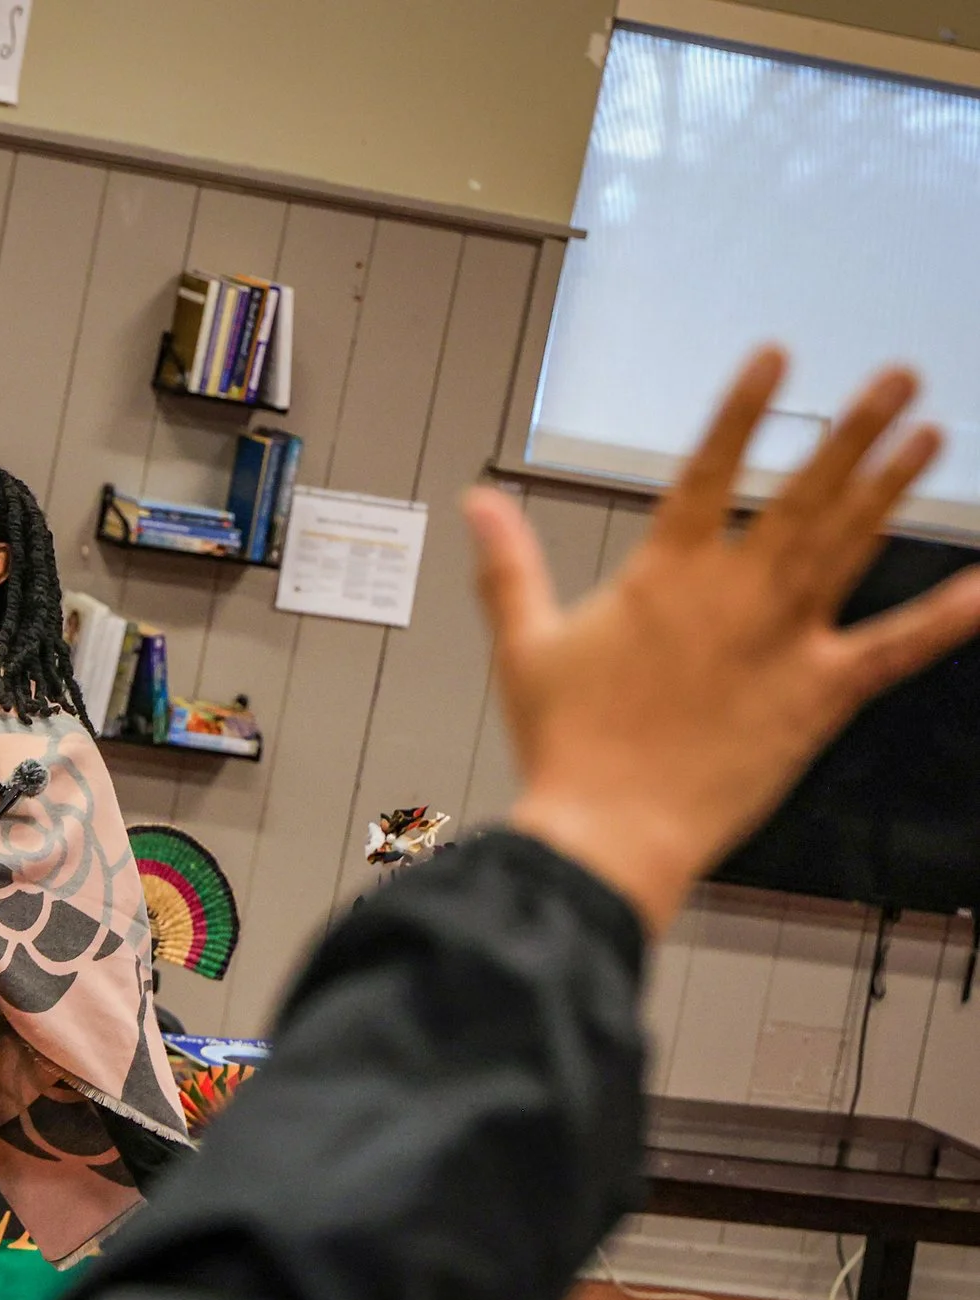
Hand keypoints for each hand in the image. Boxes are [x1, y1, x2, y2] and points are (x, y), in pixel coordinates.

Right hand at [471, 348, 979, 935]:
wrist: (610, 830)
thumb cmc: (565, 746)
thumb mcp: (524, 646)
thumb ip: (509, 566)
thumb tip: (479, 503)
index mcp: (664, 578)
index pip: (709, 471)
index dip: (743, 411)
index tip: (776, 357)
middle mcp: (735, 596)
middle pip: (804, 495)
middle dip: (854, 431)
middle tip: (899, 378)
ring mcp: (784, 642)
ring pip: (850, 548)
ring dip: (893, 487)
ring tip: (928, 434)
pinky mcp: (820, 696)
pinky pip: (895, 649)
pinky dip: (948, 617)